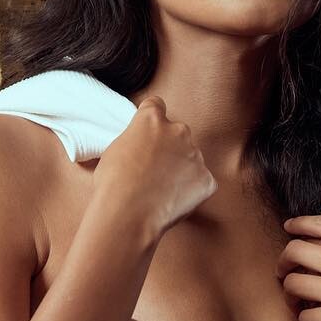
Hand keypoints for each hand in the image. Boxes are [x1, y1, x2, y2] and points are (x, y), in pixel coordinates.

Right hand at [91, 95, 217, 242]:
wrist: (127, 213)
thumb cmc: (113, 185)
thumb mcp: (114, 151)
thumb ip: (134, 142)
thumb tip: (139, 150)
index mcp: (151, 119)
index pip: (157, 106)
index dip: (152, 122)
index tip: (150, 134)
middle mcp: (177, 131)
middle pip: (177, 133)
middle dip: (169, 148)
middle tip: (154, 171)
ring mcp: (195, 155)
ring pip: (191, 159)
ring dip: (181, 170)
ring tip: (161, 190)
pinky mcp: (206, 179)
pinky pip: (202, 183)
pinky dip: (192, 191)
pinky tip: (173, 201)